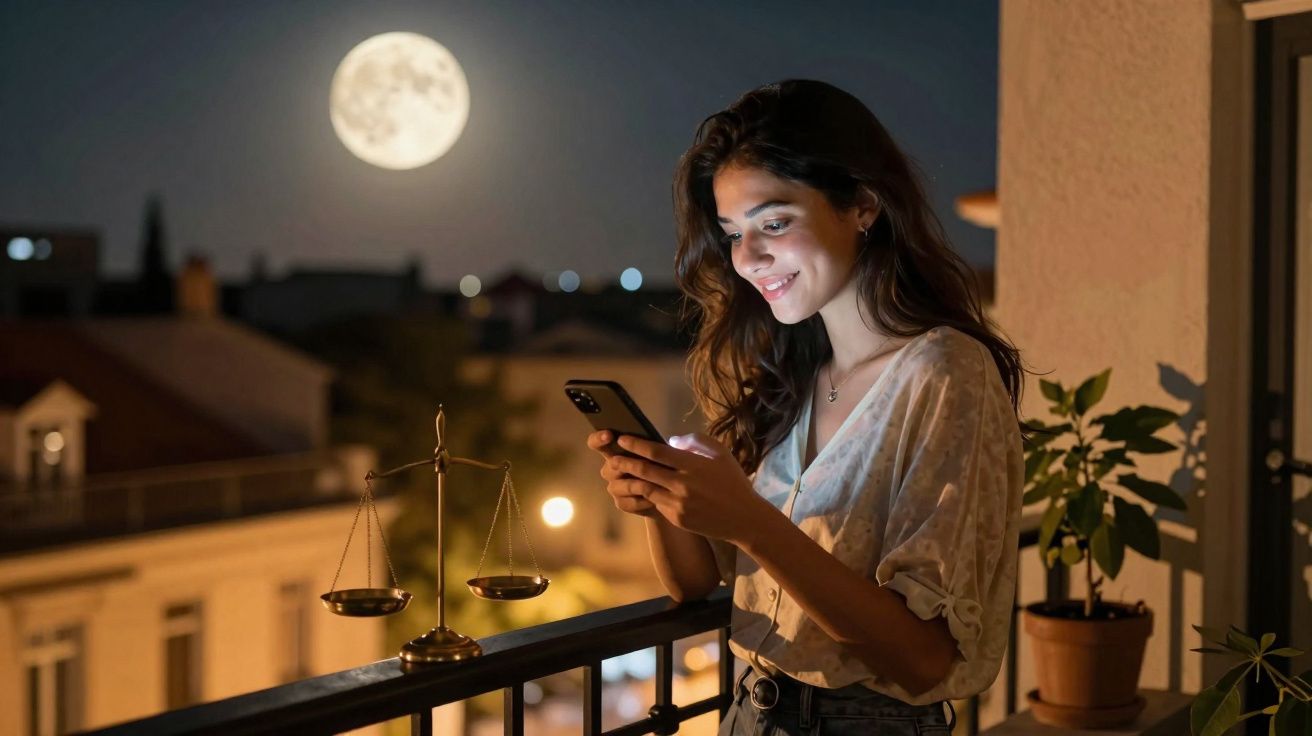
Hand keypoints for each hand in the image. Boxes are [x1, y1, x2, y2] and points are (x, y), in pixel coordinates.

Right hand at [587, 430, 658, 516]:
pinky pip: (625, 503)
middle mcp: (611, 468)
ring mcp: (614, 486)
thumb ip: (650, 444)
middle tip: (639, 464)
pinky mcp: (621, 502)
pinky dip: (640, 502)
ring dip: (634, 484)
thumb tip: (650, 438)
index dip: (598, 438)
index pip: (596, 442)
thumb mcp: (658, 451)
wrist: (668, 491)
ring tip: (653, 483)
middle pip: (608, 466)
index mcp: (615, 450)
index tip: (609, 435)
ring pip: (615, 486)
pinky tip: (653, 500)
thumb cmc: (662, 464)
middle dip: (623, 465)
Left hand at [608, 432, 768, 543]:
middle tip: (612, 457)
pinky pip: (657, 504)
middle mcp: (683, 484)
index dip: (636, 444)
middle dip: (625, 462)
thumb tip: (670, 440)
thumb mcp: (720, 453)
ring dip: (631, 481)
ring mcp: (679, 504)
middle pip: (645, 470)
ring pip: (646, 489)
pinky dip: (647, 495)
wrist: (744, 518)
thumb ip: (695, 441)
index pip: (656, 452)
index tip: (622, 438)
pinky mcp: (677, 518)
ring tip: (620, 475)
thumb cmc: (732, 481)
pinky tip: (640, 489)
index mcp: (692, 465)